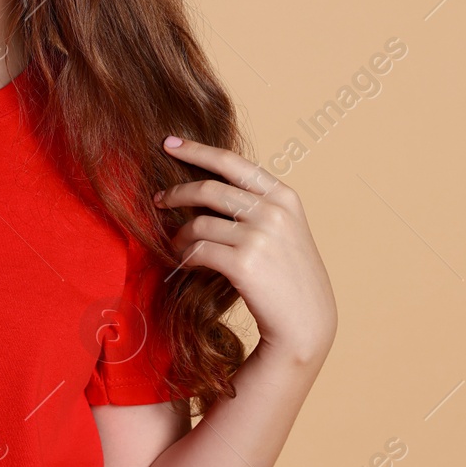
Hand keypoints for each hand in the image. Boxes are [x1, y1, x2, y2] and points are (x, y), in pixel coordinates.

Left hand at [152, 136, 336, 362]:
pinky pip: (198, 250)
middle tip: (159, 199)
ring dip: (179, 234)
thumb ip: (257, 205)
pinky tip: (185, 263)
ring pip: (199, 223)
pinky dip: (185, 256)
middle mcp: (273, 211)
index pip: (232, 162)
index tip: (169, 143)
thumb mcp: (286, 229)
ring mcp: (259, 237)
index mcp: (284, 197)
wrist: (306, 322)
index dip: (197, 150)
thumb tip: (207, 187)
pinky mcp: (243, 263)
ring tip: (175, 244)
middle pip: (208, 189)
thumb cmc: (289, 276)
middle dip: (177, 193)